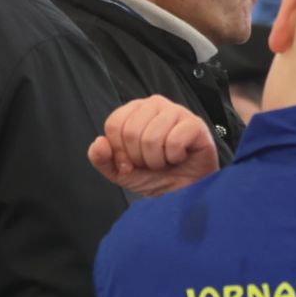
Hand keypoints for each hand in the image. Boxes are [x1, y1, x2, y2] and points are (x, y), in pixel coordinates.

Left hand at [86, 95, 219, 196]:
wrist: (185, 191)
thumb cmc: (156, 176)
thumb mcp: (120, 172)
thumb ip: (102, 159)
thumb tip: (99, 142)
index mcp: (135, 111)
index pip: (114, 124)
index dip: (119, 150)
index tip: (131, 161)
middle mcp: (155, 105)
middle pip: (131, 131)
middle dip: (139, 157)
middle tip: (152, 162)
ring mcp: (177, 112)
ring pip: (152, 137)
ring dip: (157, 160)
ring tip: (166, 161)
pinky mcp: (196, 123)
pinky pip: (175, 141)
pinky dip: (175, 157)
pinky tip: (180, 157)